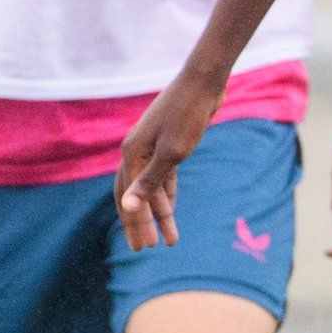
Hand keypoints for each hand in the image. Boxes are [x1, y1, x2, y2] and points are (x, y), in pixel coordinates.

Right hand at [112, 70, 226, 250]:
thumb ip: (150, 182)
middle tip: (147, 249)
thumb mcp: (172, 153)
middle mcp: (136, 151)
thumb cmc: (188, 116)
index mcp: (132, 154)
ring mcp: (151, 146)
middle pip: (134, 194)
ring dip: (158, 212)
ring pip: (151, 186)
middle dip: (141, 223)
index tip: (143, 247)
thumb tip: (128, 206)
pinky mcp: (168, 143)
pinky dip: (166, 193)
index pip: (128, 197)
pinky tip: (171, 210)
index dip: (135, 223)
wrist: (204, 83)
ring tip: (168, 238)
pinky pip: (162, 175)